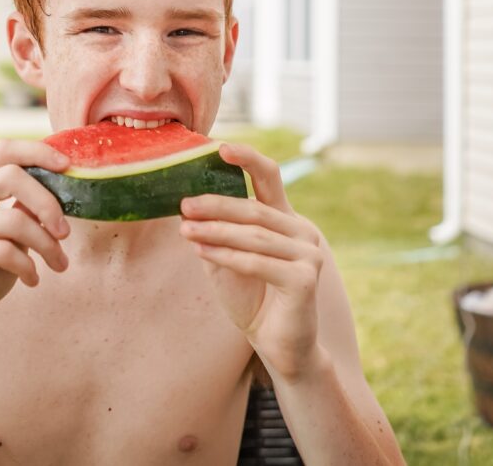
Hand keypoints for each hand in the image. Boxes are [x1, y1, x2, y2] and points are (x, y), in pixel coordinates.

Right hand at [0, 139, 71, 354]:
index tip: (68, 166)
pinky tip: (32, 281)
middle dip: (48, 204)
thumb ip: (23, 214)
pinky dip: (27, 267)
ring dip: (46, 245)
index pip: (2, 150)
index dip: (37, 152)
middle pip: (11, 176)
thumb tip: (59, 190)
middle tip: (66, 232)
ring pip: (14, 220)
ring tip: (58, 265)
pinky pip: (3, 251)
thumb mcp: (8, 241)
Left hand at [180, 143, 324, 382]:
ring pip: (254, 235)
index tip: (219, 146)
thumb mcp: (227, 262)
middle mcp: (302, 231)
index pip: (270, 178)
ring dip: (215, 232)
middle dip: (216, 205)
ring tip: (185, 230)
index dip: (247, 158)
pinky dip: (226, 256)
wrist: (280, 345)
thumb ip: (216, 236)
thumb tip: (185, 210)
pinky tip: (201, 252)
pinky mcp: (305, 279)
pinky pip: (257, 262)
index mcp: (285, 220)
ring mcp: (308, 254)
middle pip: (255, 208)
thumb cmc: (253, 301)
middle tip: (184, 204)